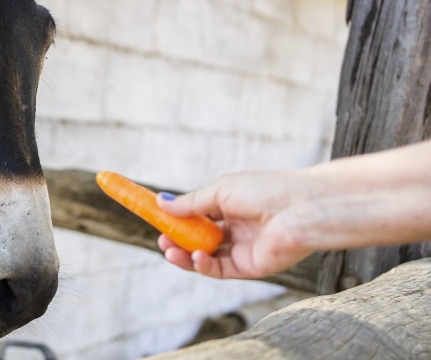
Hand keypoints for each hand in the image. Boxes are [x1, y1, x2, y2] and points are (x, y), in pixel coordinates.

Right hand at [155, 170, 317, 279]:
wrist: (302, 209)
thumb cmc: (266, 191)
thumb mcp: (220, 191)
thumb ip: (191, 203)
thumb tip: (161, 203)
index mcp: (231, 207)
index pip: (198, 217)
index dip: (177, 221)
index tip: (157, 221)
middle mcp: (237, 229)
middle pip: (199, 239)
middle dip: (177, 241)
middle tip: (161, 241)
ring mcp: (243, 249)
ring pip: (206, 257)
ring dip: (184, 255)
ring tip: (169, 250)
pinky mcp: (250, 267)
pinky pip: (220, 269)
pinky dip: (203, 265)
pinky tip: (195, 256)